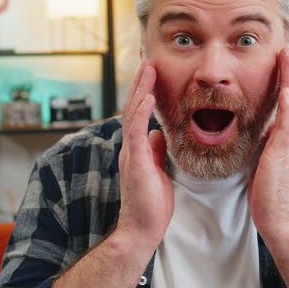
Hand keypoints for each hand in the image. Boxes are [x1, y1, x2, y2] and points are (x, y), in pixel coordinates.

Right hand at [115, 62, 173, 249]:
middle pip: (134, 107)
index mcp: (136, 148)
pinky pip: (136, 132)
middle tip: (148, 58)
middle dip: (141, 82)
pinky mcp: (134, 162)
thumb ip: (155, 151)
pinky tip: (148, 96)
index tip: (152, 71)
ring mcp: (130, 153)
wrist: (142, 229)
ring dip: (141, 89)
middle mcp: (130, 146)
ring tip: (148, 67)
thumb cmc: (151, 204)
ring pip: (133, 113)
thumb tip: (158, 134)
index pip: (139, 113)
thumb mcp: (157, 170)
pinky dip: (141, 112)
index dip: (145, 91)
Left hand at [248, 49, 288, 241]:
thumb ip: (264, 140)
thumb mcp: (263, 157)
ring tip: (288, 50)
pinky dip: (286, 104)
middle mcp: (287, 132)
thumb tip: (258, 126)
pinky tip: (286, 87)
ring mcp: (287, 140)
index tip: (283, 47)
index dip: (283, 71)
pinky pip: (285, 123)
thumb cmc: (266, 192)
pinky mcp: (282, 152)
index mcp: (280, 132)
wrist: (276, 218)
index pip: (282, 94)